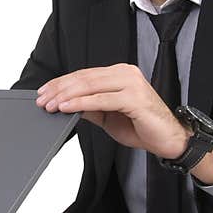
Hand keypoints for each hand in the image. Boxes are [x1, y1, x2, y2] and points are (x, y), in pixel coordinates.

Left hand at [36, 63, 190, 158]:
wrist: (169, 139)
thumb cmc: (142, 126)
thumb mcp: (108, 116)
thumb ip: (90, 107)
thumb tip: (66, 104)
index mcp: (120, 73)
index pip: (84, 75)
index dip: (62, 83)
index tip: (44, 91)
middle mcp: (126, 73)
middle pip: (84, 78)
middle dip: (59, 89)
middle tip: (43, 99)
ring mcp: (131, 84)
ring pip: (90, 86)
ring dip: (66, 96)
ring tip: (51, 104)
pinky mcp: (134, 98)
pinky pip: (101, 100)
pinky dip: (81, 103)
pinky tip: (67, 107)